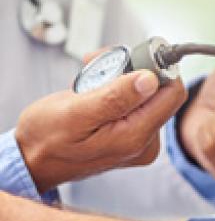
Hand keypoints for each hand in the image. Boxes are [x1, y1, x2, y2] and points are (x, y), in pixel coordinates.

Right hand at [16, 65, 186, 193]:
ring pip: (146, 95)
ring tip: (88, 81)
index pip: (172, 93)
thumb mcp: (76, 113)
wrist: (36, 162)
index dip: (156, 68)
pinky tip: (94, 93)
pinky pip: (135, 105)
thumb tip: (151, 80)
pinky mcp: (132, 138)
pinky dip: (116, 92)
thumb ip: (115, 97)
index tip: (130, 58)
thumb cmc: (48, 140)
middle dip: (131, 70)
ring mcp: (140, 142)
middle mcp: (145, 142)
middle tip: (97, 65)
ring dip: (119, 79)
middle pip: (159, 92)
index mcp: (136, 137)